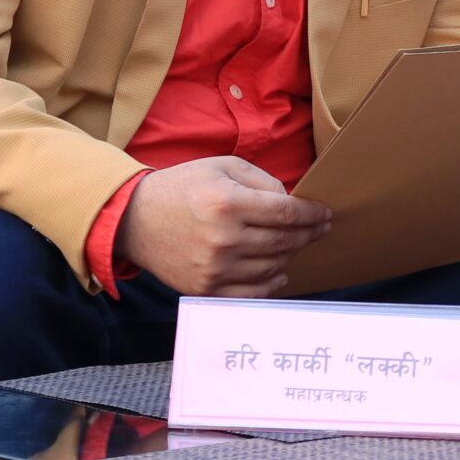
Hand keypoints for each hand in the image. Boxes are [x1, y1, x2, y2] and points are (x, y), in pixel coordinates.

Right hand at [118, 156, 331, 297]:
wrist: (134, 219)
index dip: (312, 214)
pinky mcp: (204, 288)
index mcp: (228, 204)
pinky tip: (279, 272)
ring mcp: (214, 268)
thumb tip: (291, 203)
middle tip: (320, 229)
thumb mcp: (222, 167)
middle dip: (308, 234)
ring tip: (295, 244)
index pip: (287, 213)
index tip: (325, 214)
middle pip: (284, 242)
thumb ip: (262, 181)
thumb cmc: (182, 188)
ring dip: (290, 255)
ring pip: (272, 266)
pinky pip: (252, 293)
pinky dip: (271, 283)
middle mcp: (223, 239)